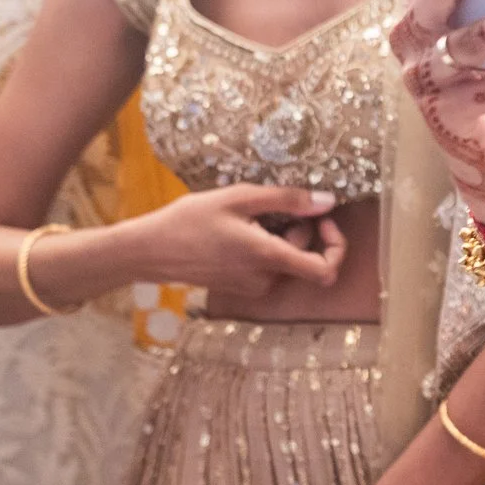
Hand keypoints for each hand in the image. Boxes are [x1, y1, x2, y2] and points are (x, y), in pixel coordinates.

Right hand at [123, 184, 347, 296]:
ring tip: (246, 218)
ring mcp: (252, 287)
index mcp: (268, 258)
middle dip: (299, 229)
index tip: (322, 220)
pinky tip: (237, 230)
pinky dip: (264, 246)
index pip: (326, 271)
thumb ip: (287, 200)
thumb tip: (327, 202)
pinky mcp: (240, 286)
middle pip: (306, 258)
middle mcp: (265, 279)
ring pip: (286, 260)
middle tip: (269, 208)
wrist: (148, 250)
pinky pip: (268, 266)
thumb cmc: (189, 220)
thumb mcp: (239, 197)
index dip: (336, 246)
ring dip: (279, 236)